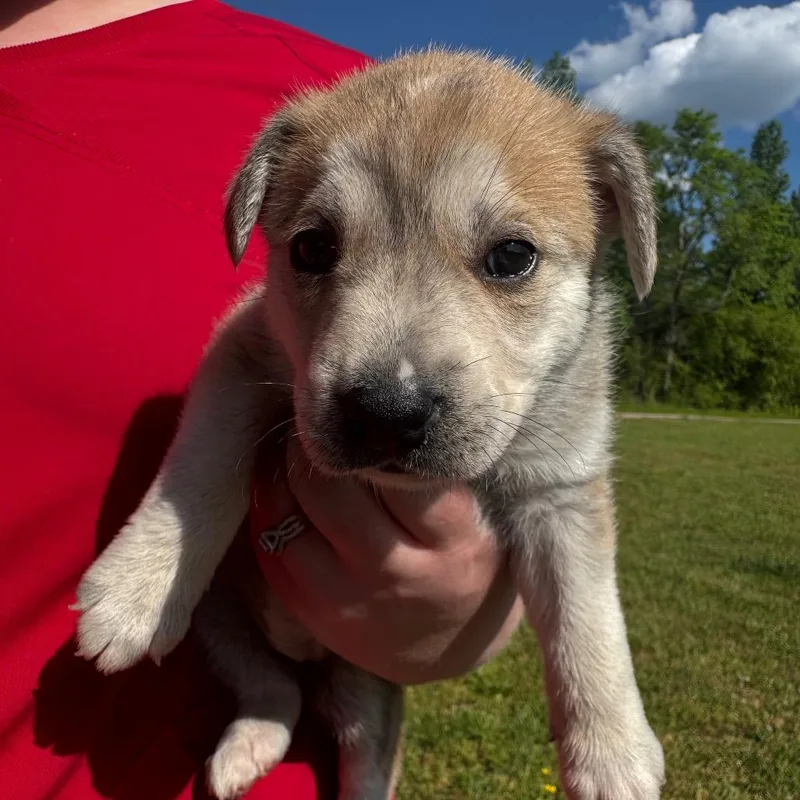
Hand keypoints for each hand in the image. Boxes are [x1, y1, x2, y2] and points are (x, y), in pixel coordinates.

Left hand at [249, 440, 523, 684]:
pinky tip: (279, 490)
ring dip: (279, 475)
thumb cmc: (462, 554)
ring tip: (292, 452)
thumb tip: (372, 414)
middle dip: (314, 447)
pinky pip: (270, 551)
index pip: (401, 469)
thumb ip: (433, 471)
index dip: (371, 434)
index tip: (360, 415)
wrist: (449, 641)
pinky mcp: (316, 616)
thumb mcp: (474, 514)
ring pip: (288, 519)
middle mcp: (402, 574)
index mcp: (455, 539)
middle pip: (332, 491)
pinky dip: (267, 511)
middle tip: (316, 424)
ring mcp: (353, 601)